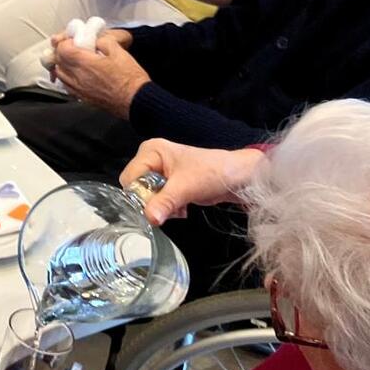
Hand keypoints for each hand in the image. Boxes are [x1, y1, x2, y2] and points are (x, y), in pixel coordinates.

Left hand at [50, 35, 147, 116]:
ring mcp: (78, 89)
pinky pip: (66, 86)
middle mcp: (77, 77)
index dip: (65, 42)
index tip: (73, 40)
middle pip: (58, 62)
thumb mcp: (119, 51)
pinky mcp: (82, 98)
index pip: (62, 50)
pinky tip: (75, 75)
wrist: (135, 101)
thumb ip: (103, 42)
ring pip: (59, 75)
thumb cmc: (129, 77)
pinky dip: (66, 78)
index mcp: (84, 63)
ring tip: (72, 61)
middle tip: (72, 48)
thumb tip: (94, 40)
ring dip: (62, 65)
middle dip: (62, 52)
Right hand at [121, 138, 266, 223]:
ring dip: (161, 206)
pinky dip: (167, 207)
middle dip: (152, 202)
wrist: (239, 178)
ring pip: (146, 195)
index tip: (156, 206)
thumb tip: (148, 218)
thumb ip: (164, 202)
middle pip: (136, 187)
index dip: (140, 195)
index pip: (129, 177)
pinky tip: (181, 208)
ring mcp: (159, 171)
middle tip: (169, 208)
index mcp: (150, 151)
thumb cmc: (212, 173)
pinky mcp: (169, 182)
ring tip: (179, 207)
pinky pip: (157, 199)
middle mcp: (151, 158)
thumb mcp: (186, 188)